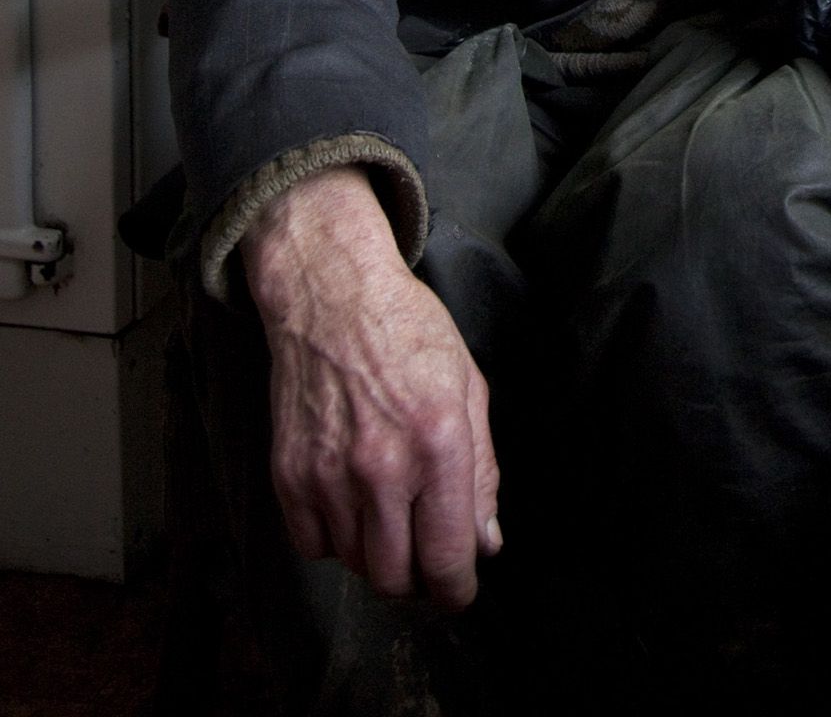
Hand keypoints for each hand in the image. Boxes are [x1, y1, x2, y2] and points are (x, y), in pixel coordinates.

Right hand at [241, 167, 500, 608]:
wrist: (333, 296)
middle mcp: (381, 466)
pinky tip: (349, 501)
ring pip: (355, 565)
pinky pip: (311, 545)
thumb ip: (481, 473)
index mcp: (437, 443)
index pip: (447, 557)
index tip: (458, 589)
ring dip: (377, 555)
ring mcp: (328, 474)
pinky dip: (333, 539)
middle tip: (424, 552)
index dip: (457, 589)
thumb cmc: (408, 333)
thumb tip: (486, 542)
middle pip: (396, 578)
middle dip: (417, 578)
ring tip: (389, 511)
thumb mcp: (468, 388)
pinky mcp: (289, 473)